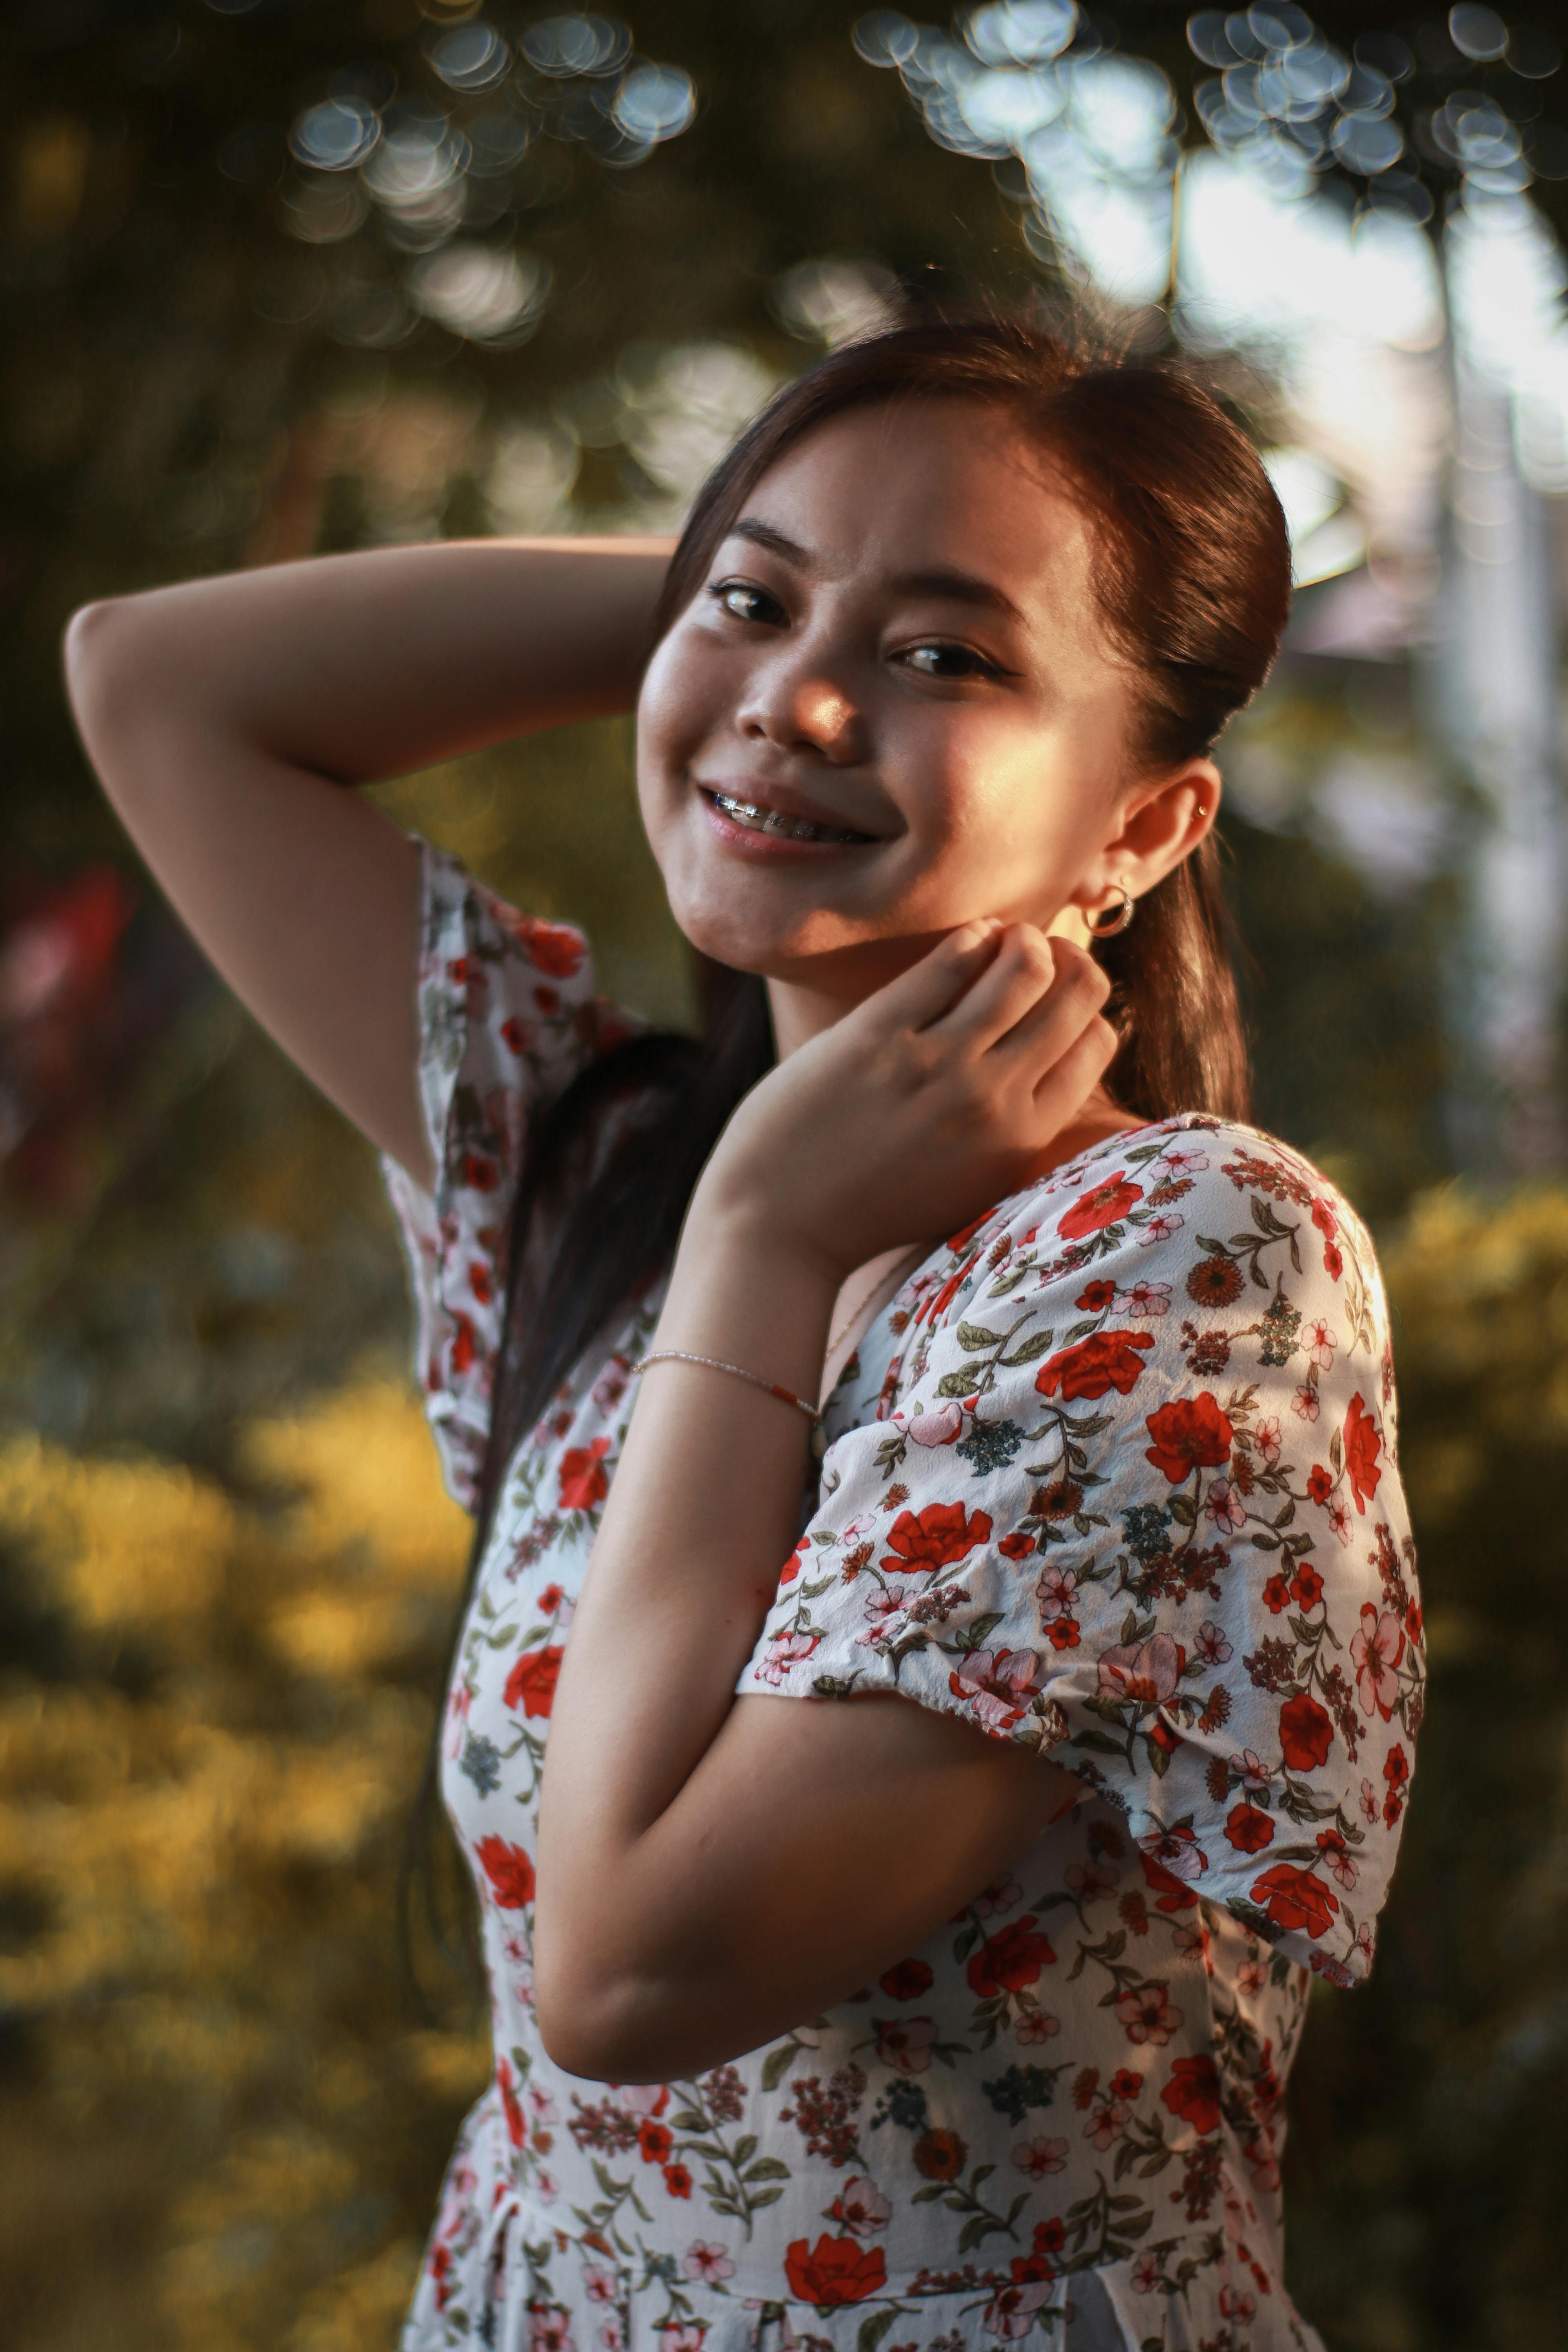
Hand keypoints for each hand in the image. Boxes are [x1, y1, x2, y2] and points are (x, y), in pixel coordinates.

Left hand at [693, 921, 1117, 1281]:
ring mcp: (935, 1065)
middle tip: (1039, 954)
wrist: (778, 1224)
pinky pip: (950, 959)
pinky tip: (968, 940)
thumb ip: (1017, 1129)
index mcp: (1023, 1140)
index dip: (1082, 1008)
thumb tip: (1060, 1056)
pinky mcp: (877, 1036)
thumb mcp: (970, 1183)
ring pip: (1024, 964)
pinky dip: (973, 936)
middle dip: (1067, 959)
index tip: (1055, 997)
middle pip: (1075, 991)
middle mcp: (992, 1100)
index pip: (1096, 1041)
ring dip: (1022, 939)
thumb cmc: (873, 1203)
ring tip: (1003, 942)